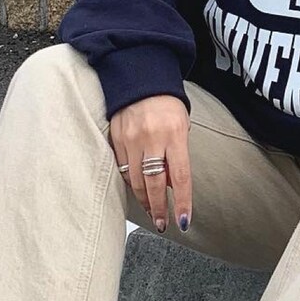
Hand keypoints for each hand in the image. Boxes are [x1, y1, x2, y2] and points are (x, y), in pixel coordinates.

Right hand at [110, 95, 191, 232]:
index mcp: (174, 134)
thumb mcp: (181, 126)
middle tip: (162, 223)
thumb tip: (174, 186)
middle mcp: (152, 138)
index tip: (183, 221)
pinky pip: (122, 168)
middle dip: (159, 208)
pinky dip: (130, 182)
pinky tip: (137, 188)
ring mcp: (131, 139)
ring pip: (135, 180)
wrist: (140, 77)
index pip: (180, 177)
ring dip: (144, 199)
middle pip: (155, 184)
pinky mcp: (116, 138)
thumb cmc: (166, 104)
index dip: (182, 202)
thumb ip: (177, 156)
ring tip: (151, 210)